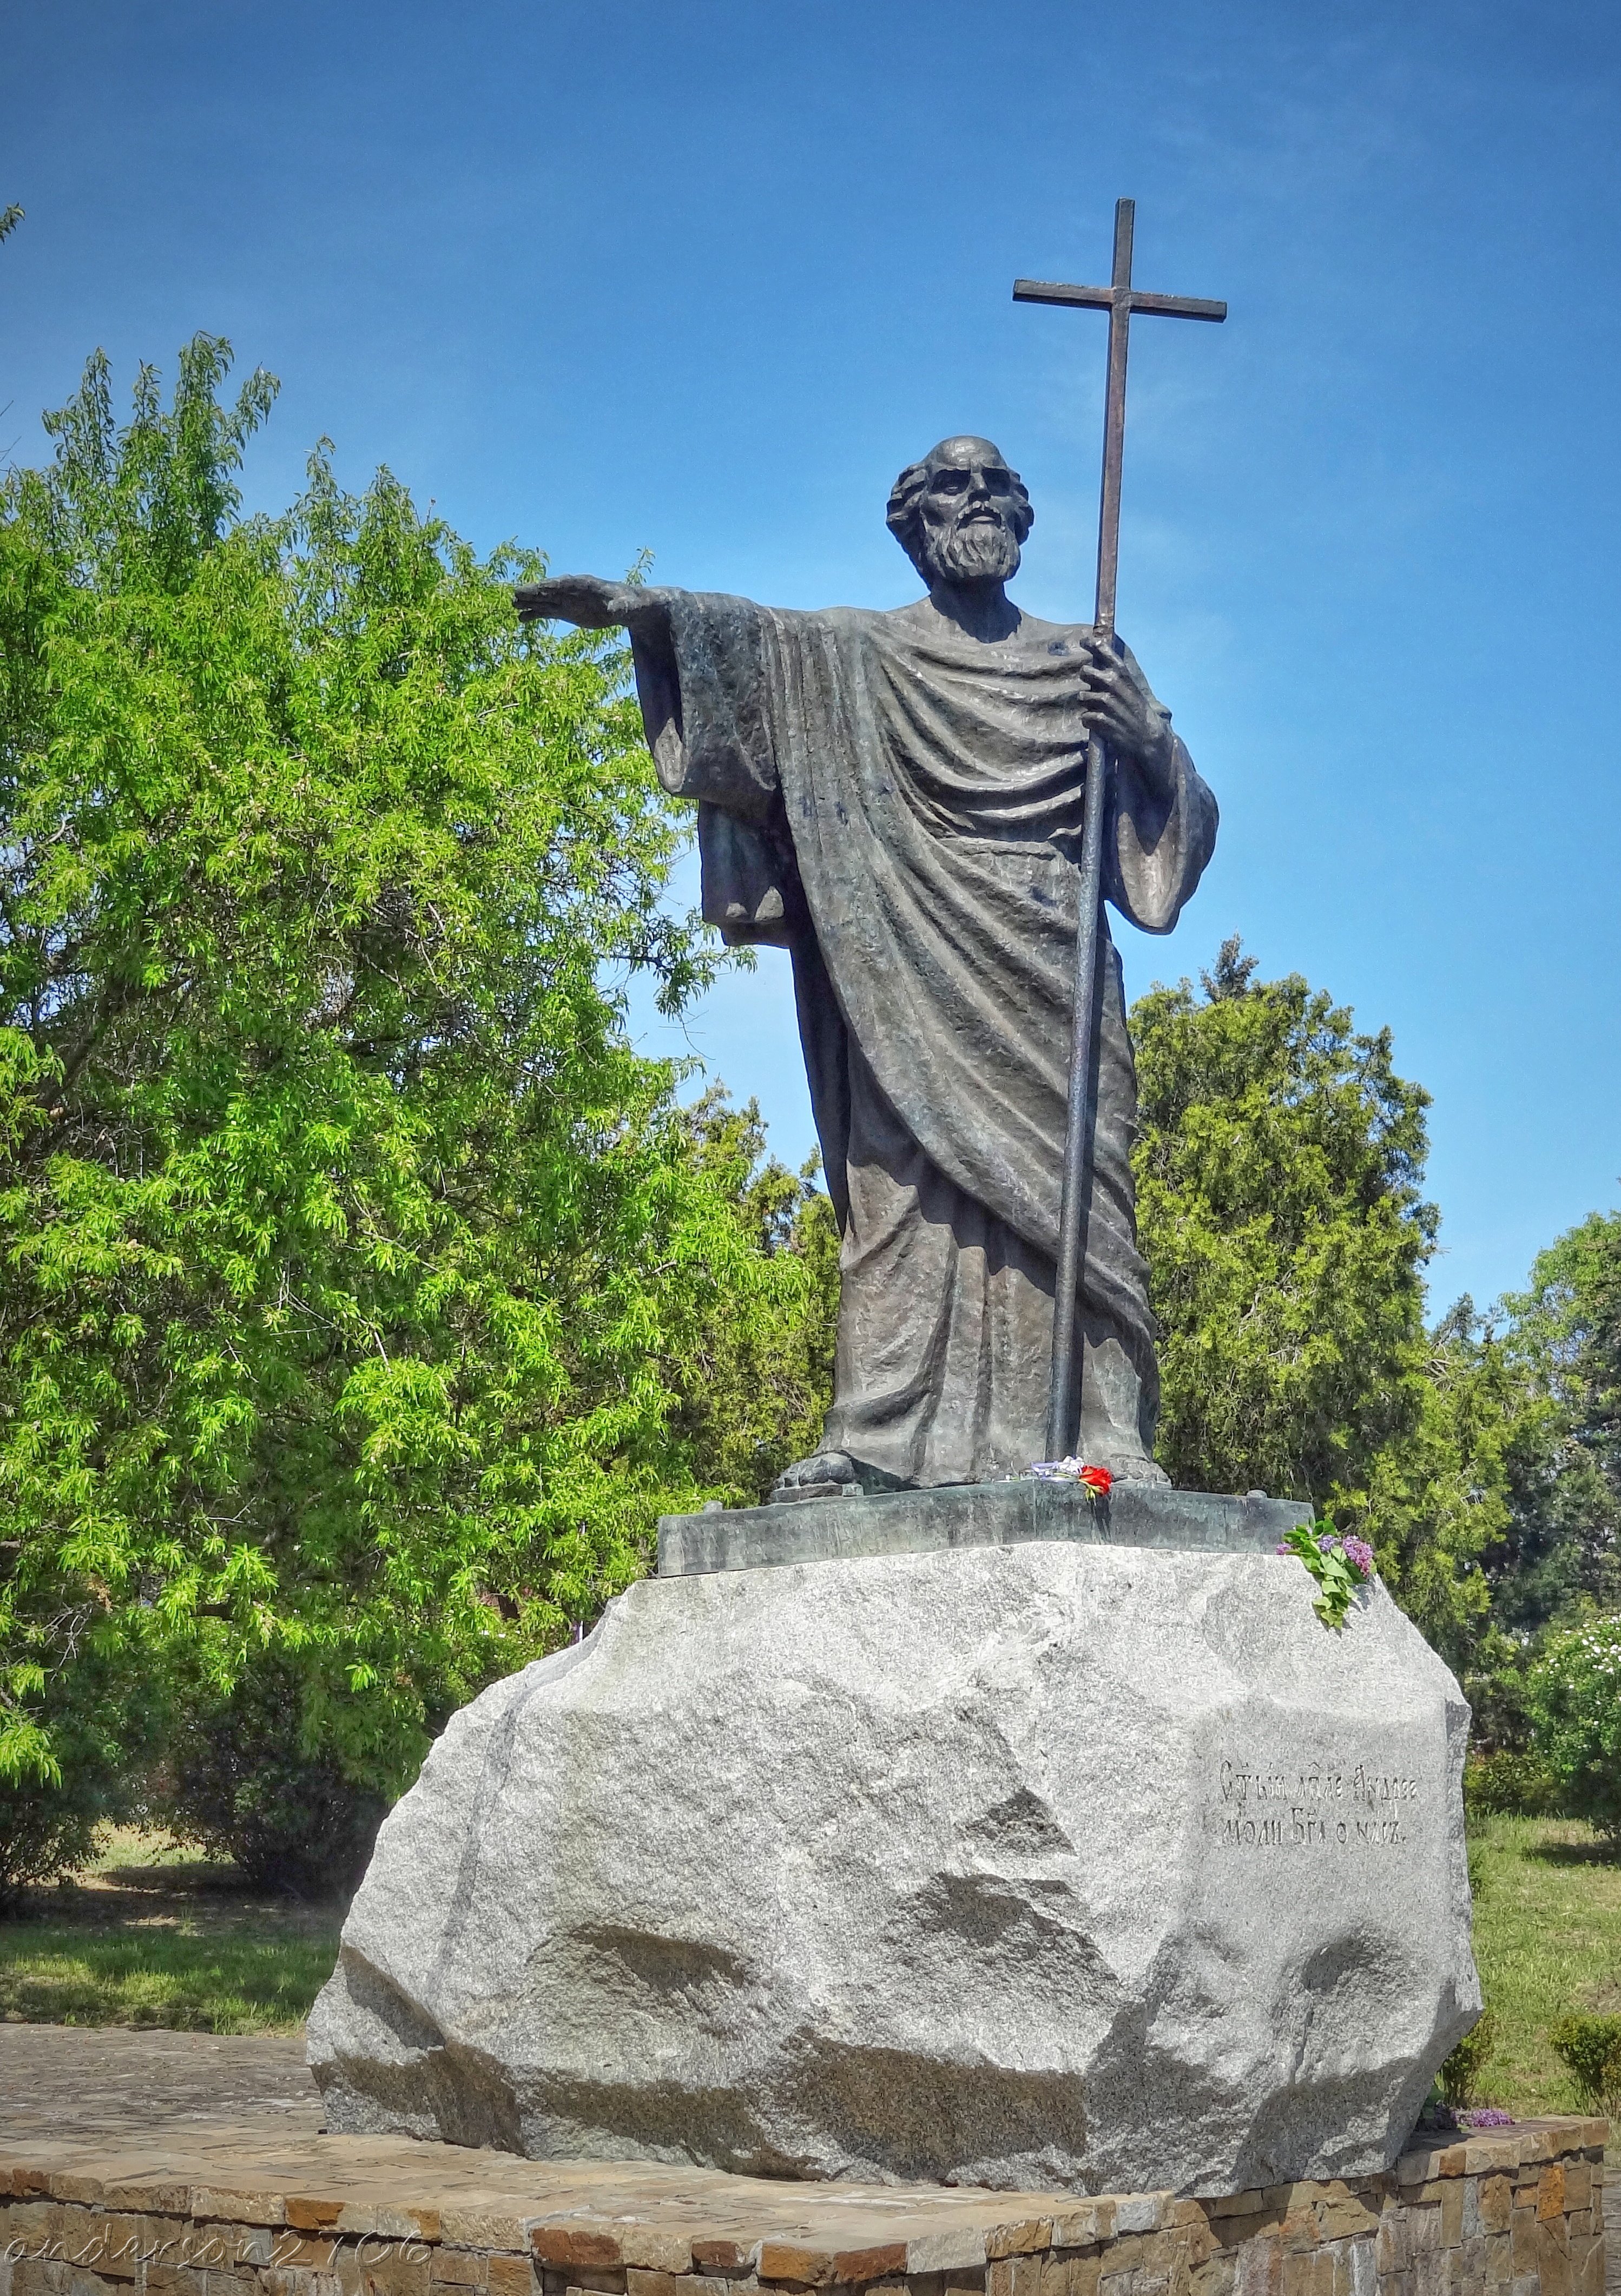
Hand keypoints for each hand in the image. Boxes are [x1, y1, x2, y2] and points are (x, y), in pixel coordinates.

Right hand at [513, 576, 663, 631]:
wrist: (627, 608)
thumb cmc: (629, 604)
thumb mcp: (628, 607)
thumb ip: (621, 608)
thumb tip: (616, 611)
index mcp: (587, 586)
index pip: (566, 584)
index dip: (553, 586)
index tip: (538, 588)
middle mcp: (573, 591)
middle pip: (551, 590)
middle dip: (535, 592)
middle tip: (516, 594)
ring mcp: (568, 601)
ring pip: (546, 601)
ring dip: (530, 602)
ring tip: (513, 604)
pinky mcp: (566, 611)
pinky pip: (547, 612)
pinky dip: (534, 614)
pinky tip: (521, 618)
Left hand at [1078, 635, 1175, 794]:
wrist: (1147, 736)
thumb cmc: (1137, 710)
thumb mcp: (1130, 687)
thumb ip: (1115, 676)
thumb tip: (1097, 664)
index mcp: (1122, 674)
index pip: (1103, 651)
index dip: (1091, 643)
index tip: (1084, 640)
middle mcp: (1112, 684)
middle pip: (1085, 672)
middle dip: (1086, 679)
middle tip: (1093, 687)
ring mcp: (1106, 702)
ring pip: (1082, 697)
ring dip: (1088, 704)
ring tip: (1101, 711)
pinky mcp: (1100, 720)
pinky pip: (1084, 717)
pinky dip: (1090, 721)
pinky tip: (1101, 723)